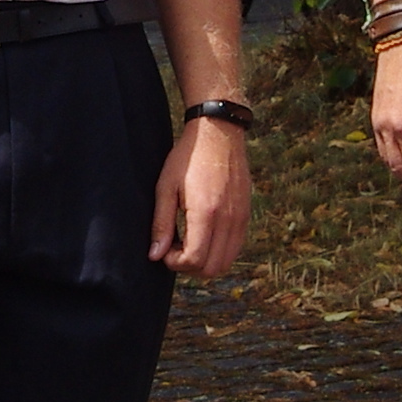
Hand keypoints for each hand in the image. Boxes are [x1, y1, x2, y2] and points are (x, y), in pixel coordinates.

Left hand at [152, 118, 250, 276]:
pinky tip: (203, 235)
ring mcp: (241, 218)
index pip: (194, 260)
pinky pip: (235, 248)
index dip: (175, 263)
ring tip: (189, 242)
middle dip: (189, 267)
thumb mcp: (166, 187)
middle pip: (212, 268)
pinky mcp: (246, 215)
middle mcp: (228, 219)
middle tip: (175, 249)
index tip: (165, 250)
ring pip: (226, 262)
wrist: (219, 133)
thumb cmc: (188, 157)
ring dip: (205, 262)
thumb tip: (155, 255)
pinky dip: (218, 252)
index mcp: (206, 212)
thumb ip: (161, 224)